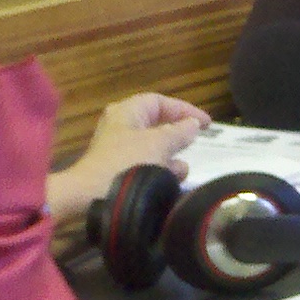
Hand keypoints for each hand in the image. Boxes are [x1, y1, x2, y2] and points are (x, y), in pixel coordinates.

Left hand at [45, 93, 210, 231]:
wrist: (93, 197)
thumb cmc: (127, 163)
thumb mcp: (159, 144)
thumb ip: (180, 132)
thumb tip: (193, 124)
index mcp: (126, 112)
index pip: (159, 102)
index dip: (184, 109)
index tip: (206, 124)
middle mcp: (121, 127)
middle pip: (156, 124)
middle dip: (177, 134)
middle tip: (197, 141)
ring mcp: (118, 150)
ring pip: (152, 146)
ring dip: (170, 156)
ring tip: (183, 167)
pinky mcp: (119, 171)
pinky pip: (145, 164)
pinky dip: (160, 169)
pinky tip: (171, 181)